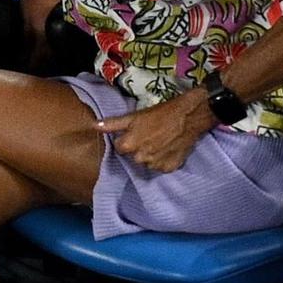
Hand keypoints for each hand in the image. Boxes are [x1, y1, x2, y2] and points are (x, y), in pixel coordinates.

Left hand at [96, 91, 214, 173]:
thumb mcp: (134, 116)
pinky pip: (160, 166)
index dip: (125, 140)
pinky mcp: (169, 168)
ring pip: (146, 162)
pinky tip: (167, 148)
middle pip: (132, 157)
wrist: (188, 117)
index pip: (119, 148)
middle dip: (137, 148)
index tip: (133, 133)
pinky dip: (162, 159)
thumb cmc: (160, 114)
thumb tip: (94, 126)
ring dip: (149, 155)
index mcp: (129, 145)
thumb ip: (113, 124)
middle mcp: (140, 158)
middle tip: (148, 136)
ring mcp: (155, 165)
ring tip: (159, 141)